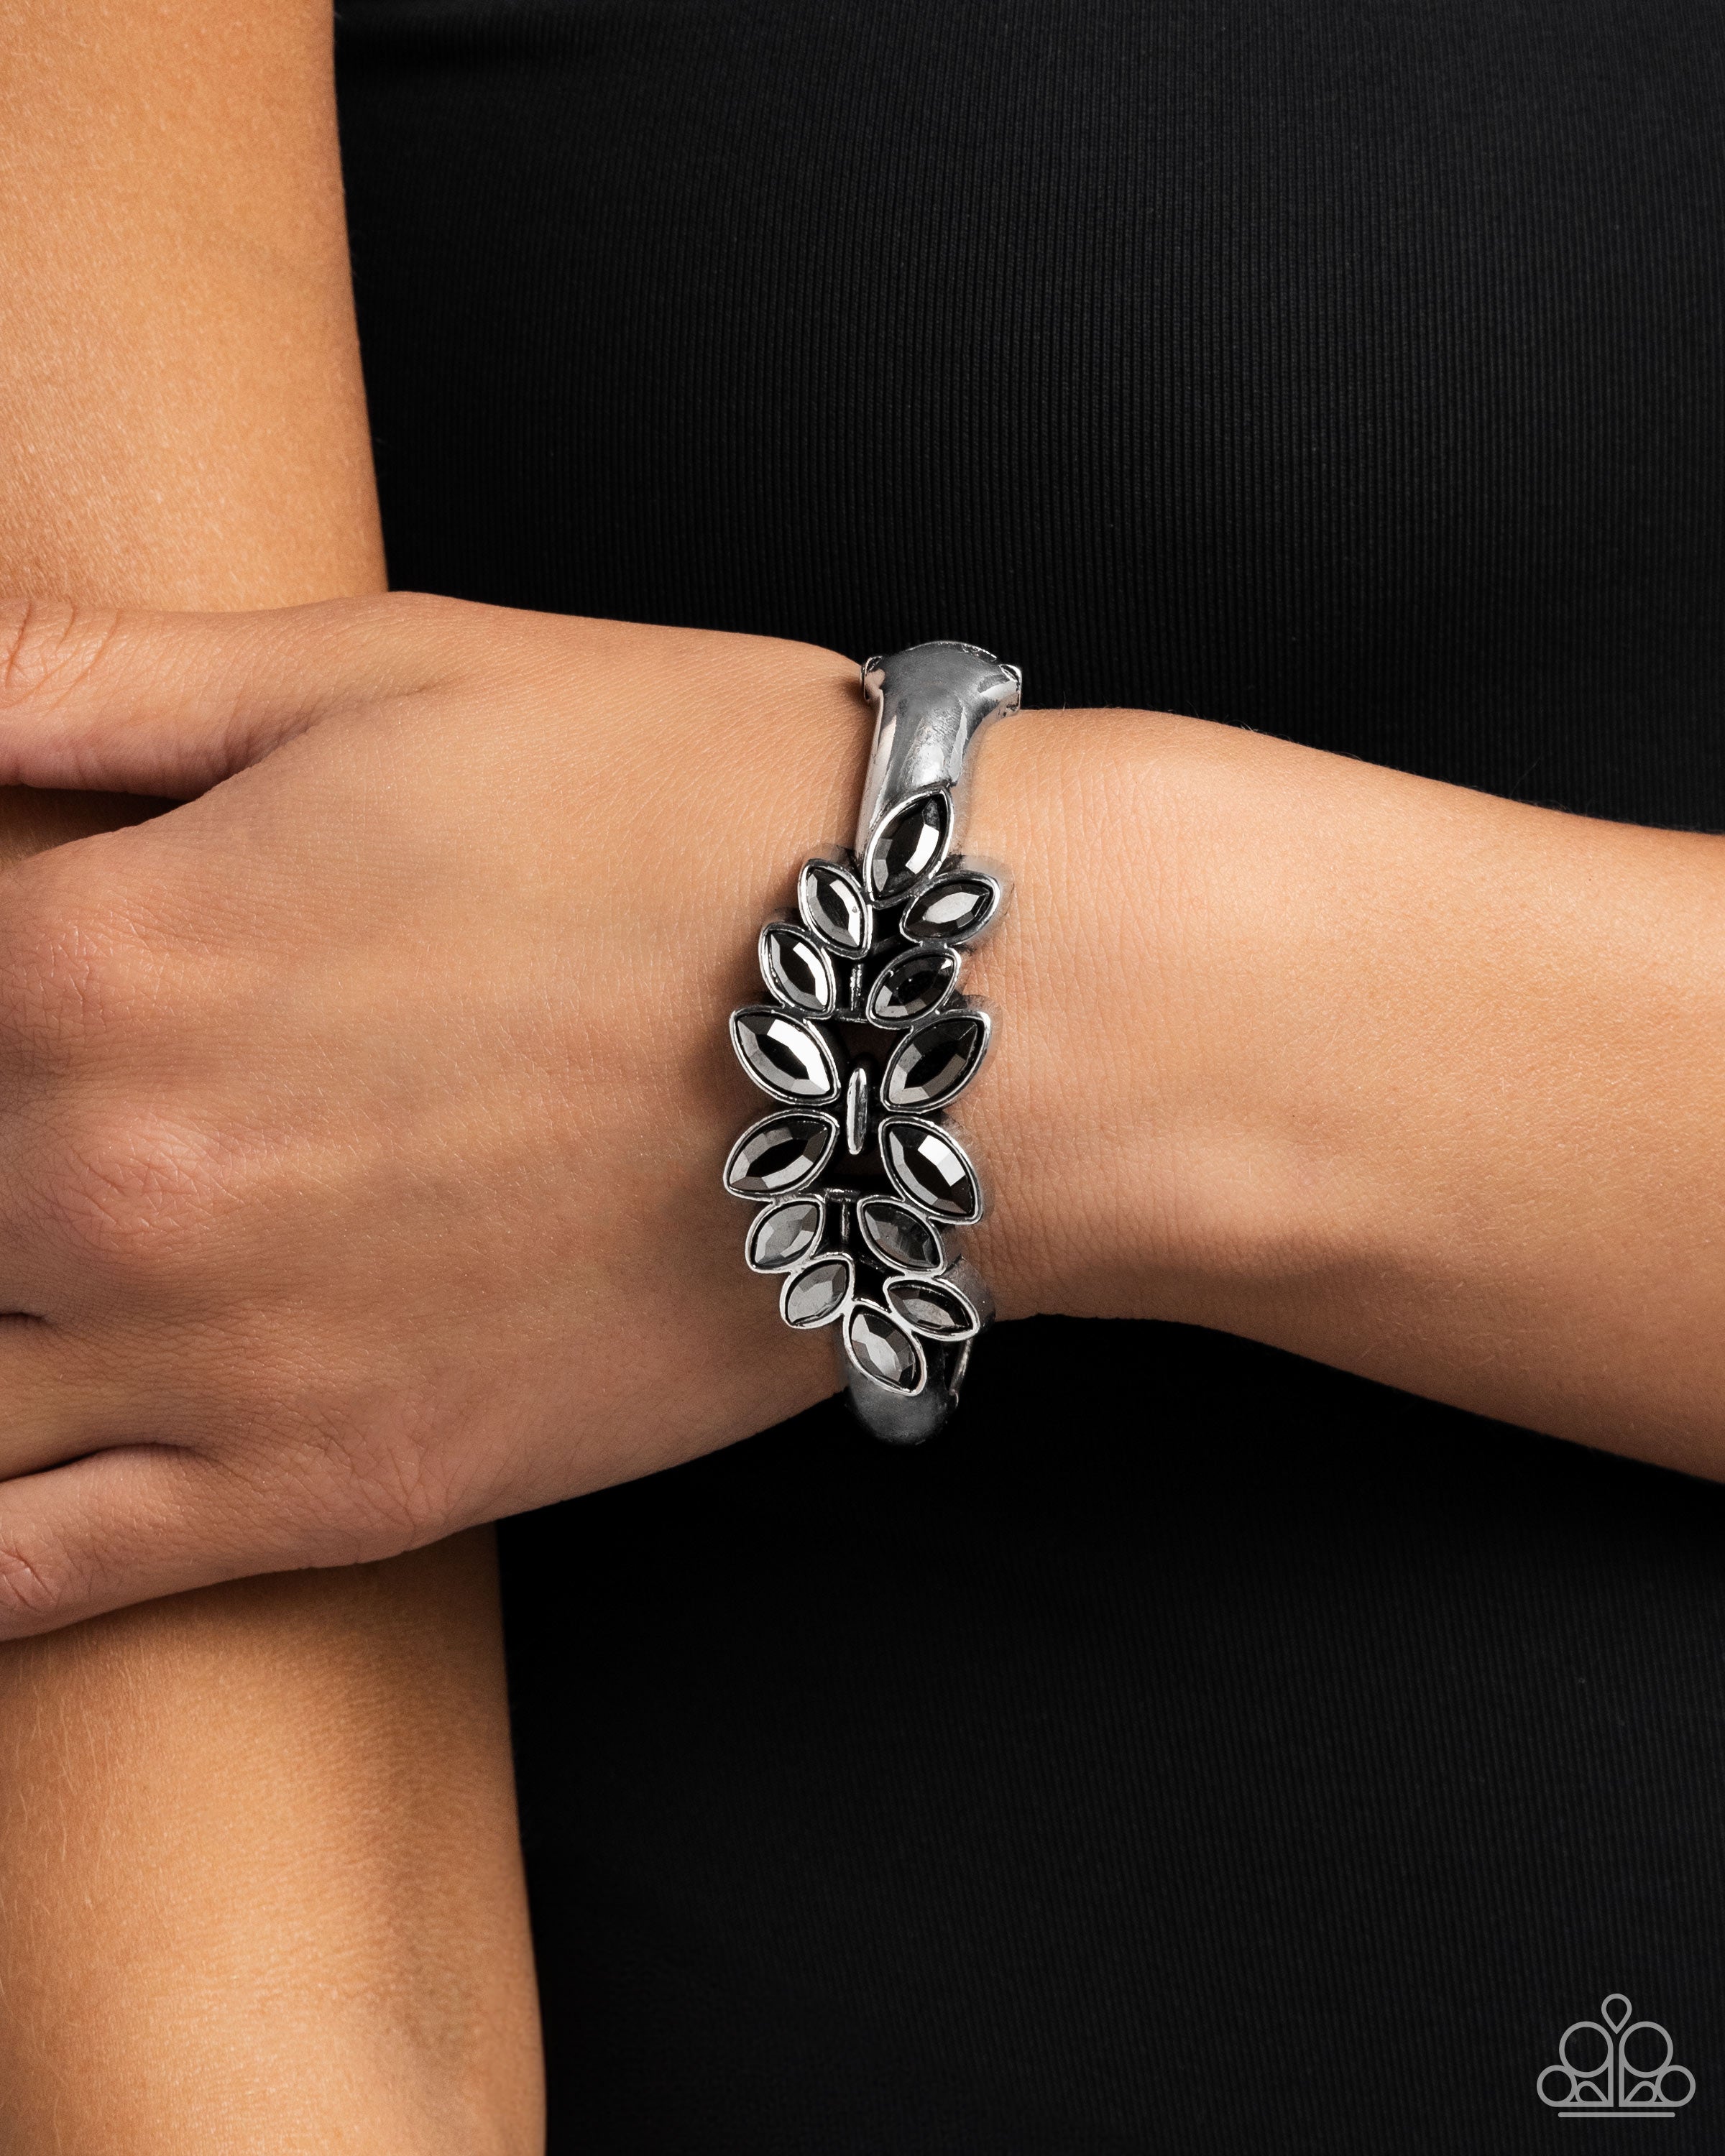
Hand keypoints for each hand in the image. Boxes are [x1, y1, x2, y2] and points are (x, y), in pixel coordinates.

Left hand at [0, 596, 876, 1631]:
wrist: (950, 1028)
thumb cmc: (693, 812)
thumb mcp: (382, 667)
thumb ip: (93, 679)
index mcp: (89, 955)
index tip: (24, 969)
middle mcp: (110, 1183)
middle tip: (58, 1106)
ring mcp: (217, 1369)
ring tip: (43, 1257)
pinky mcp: (339, 1496)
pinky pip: (37, 1577)